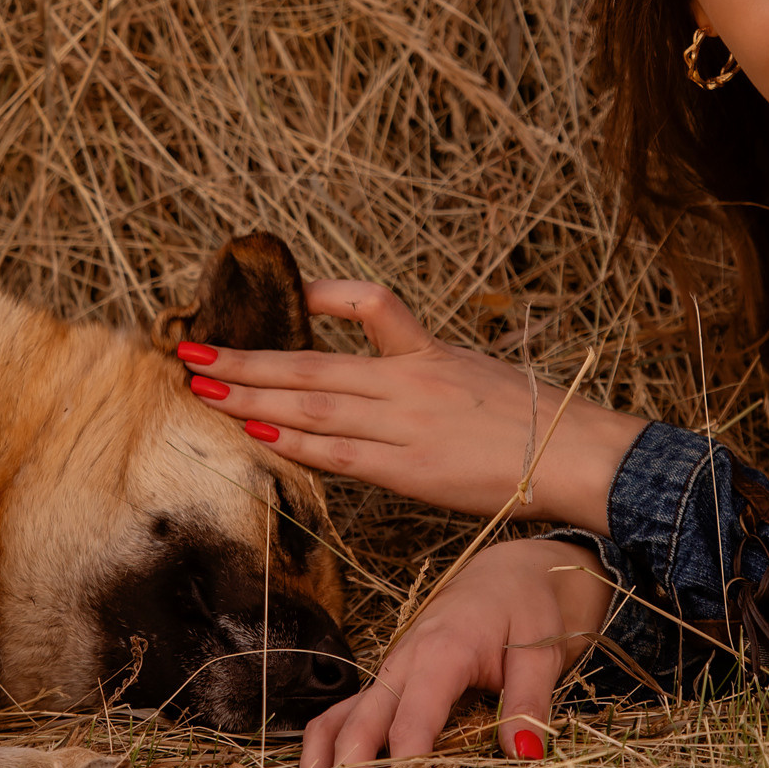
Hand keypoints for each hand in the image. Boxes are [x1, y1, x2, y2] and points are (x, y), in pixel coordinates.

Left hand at [176, 279, 645, 530]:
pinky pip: (340, 454)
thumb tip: (372, 382)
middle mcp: (413, 381)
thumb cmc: (531, 423)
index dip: (320, 297)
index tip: (283, 297)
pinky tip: (258, 438)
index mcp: (430, 352)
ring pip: (316, 406)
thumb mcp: (475, 375)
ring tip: (207, 392)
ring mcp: (408, 424)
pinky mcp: (410, 470)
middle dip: (249, 361)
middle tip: (193, 354)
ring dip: (255, 401)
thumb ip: (423, 371)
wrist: (576, 456)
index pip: (370, 305)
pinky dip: (295, 445)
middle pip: (315, 363)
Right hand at [302, 538, 612, 767]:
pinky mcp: (388, 681)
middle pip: (361, 725)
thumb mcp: (540, 650)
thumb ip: (530, 702)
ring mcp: (390, 672)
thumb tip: (525, 756)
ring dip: (323, 764)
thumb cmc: (524, 608)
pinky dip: (327, 747)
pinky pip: (346, 712)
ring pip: (340, 717)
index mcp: (441, 653)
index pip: (412, 723)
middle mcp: (403, 663)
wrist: (505, 573)